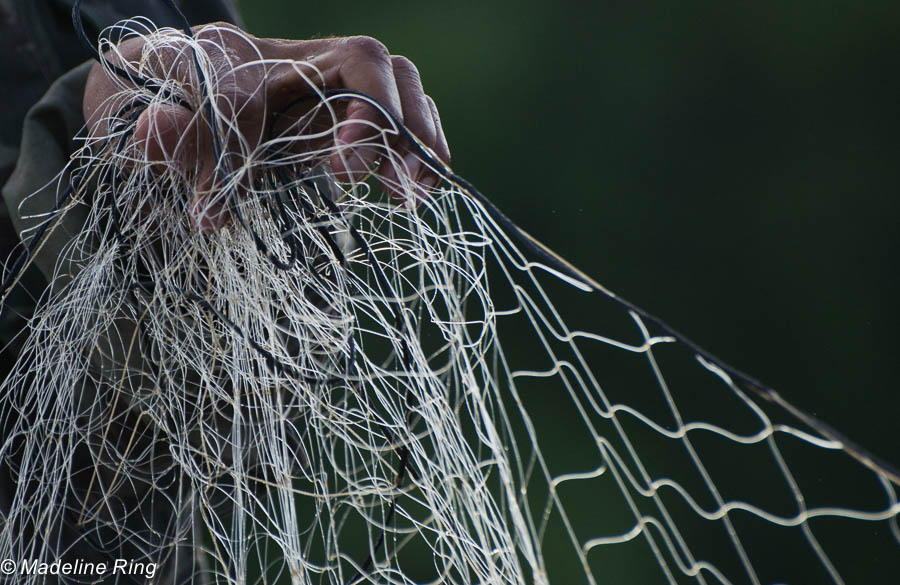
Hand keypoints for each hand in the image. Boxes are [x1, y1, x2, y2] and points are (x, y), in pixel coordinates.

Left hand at [82, 22, 450, 231]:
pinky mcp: (348, 111)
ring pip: (396, 81)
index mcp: (231, 54)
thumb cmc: (157, 110)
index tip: (240, 204)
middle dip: (376, 117)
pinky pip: (403, 110)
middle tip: (363, 174)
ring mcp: (327, 83)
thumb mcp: (136, 122)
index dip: (242, 146)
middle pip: (363, 60)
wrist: (168, 97)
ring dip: (414, 132)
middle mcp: (292, 58)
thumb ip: (153, 129)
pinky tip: (420, 185)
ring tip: (411, 188)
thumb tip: (155, 130)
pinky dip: (422, 142)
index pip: (256, 91)